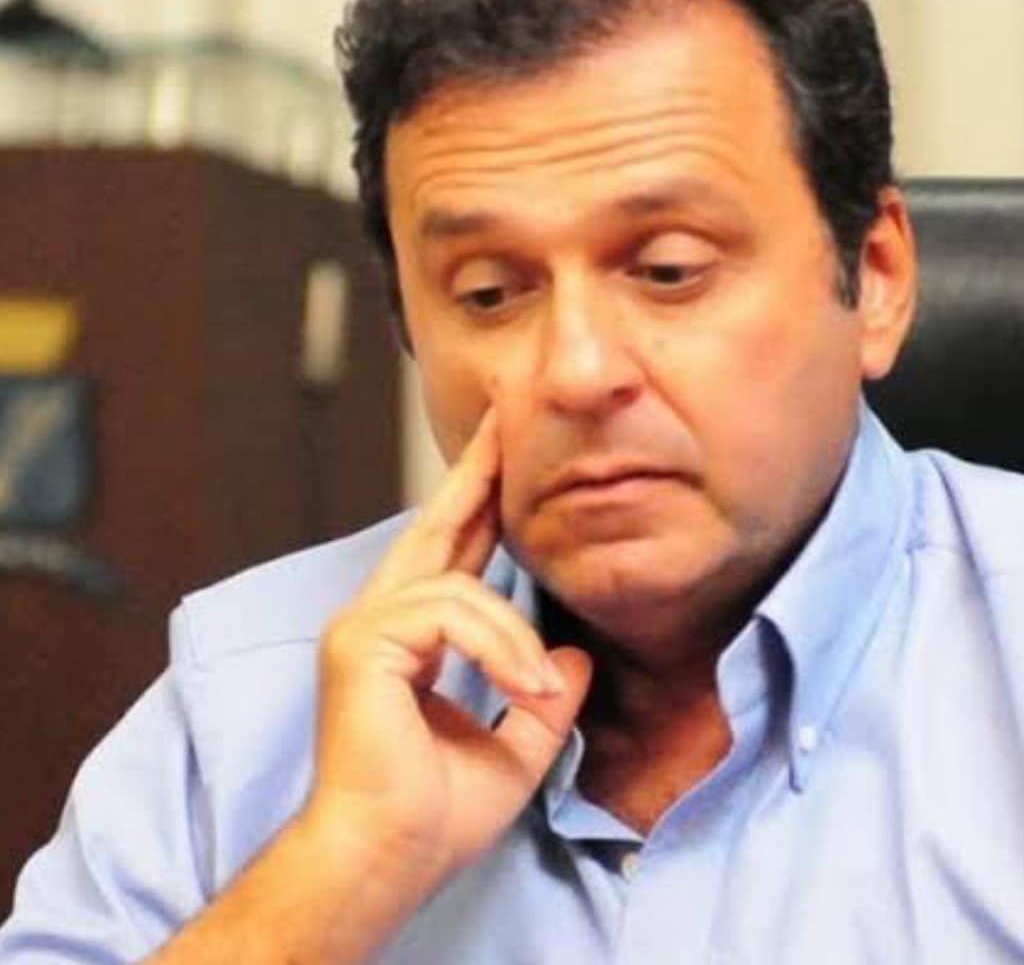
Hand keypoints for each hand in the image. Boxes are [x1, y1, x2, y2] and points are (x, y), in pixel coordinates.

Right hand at [303, 408, 592, 887]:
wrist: (387, 859)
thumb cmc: (433, 815)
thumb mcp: (512, 749)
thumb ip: (541, 699)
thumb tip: (575, 657)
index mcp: (409, 639)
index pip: (451, 558)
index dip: (478, 508)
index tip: (501, 461)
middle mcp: (378, 620)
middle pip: (434, 528)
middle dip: (473, 478)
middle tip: (503, 426)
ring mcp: (363, 627)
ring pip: (459, 586)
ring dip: (513, 638)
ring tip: (538, 697)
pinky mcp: (362, 642)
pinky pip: (449, 613)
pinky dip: (497, 649)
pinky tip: (521, 692)